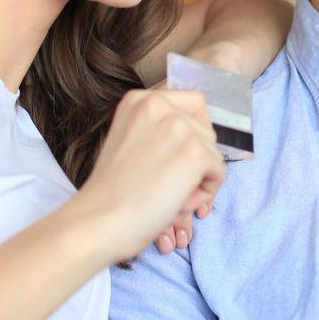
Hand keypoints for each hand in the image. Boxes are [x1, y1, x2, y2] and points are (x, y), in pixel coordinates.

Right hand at [69, 87, 226, 262]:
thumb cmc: (111, 192)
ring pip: (213, 151)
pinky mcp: (195, 152)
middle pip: (205, 128)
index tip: (179, 157)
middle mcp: (159, 104)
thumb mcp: (129, 141)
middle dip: (196, 158)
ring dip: (199, 178)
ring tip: (170, 196)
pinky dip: (206, 192)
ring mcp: (178, 127)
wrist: (99, 220)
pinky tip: (178, 202)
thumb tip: (198, 139)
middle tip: (171, 185)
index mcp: (139, 99)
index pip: (191, 103)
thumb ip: (156, 130)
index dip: (192, 133)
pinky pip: (219, 171)